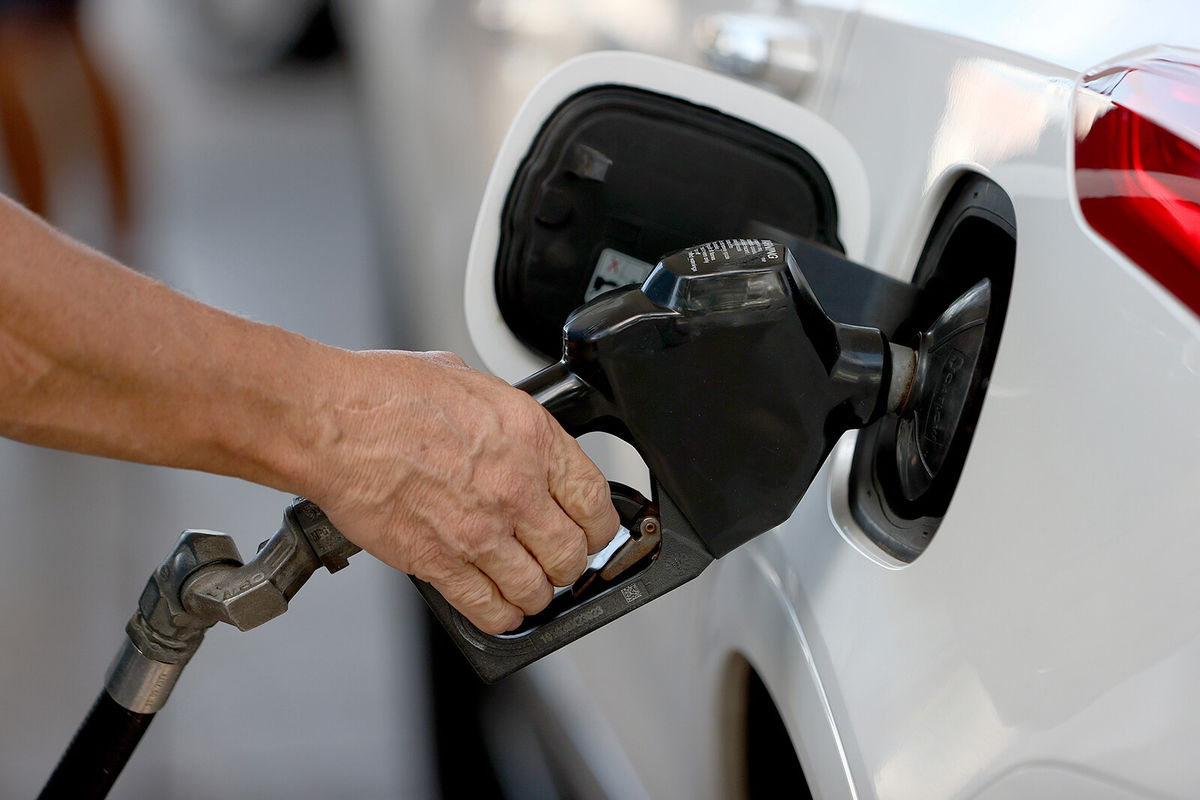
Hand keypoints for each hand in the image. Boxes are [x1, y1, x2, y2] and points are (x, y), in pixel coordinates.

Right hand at [306, 350, 618, 633]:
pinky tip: (499, 607)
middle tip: (558, 561)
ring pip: (537, 589)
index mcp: (531, 438)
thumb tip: (517, 435)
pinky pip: (490, 609)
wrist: (332, 424)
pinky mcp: (440, 564)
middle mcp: (515, 489)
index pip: (595, 502)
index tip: (595, 533)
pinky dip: (500, 616)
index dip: (601, 526)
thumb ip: (506, 417)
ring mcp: (480, 532)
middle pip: (572, 554)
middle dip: (569, 563)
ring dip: (536, 593)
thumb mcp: (470, 381)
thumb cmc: (386, 396)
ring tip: (527, 586)